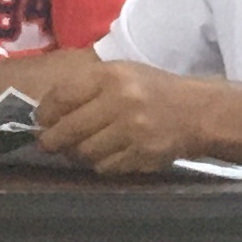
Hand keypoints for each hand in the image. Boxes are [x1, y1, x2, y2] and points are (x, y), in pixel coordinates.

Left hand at [32, 58, 211, 174]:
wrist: (200, 112)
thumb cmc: (152, 91)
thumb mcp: (120, 74)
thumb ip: (83, 88)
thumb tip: (44, 115)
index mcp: (111, 75)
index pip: (61, 97)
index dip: (44, 113)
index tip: (42, 121)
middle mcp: (121, 101)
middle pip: (67, 130)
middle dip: (51, 141)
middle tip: (48, 144)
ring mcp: (133, 130)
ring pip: (83, 153)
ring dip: (77, 154)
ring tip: (80, 149)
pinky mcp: (143, 155)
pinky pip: (104, 167)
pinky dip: (100, 164)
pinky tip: (107, 155)